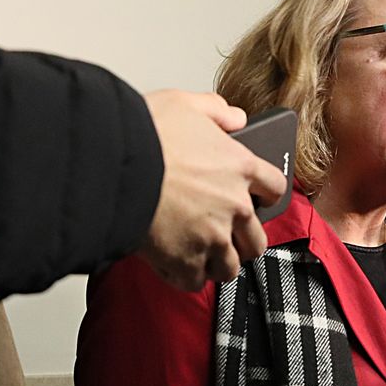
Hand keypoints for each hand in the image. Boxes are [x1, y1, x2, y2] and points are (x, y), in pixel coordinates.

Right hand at [137, 91, 280, 289]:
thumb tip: (236, 118)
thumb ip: (215, 110)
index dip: (266, 195)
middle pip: (257, 239)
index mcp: (240, 167)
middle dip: (244, 241)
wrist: (111, 166)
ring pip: (230, 267)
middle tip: (228, 238)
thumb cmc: (143, 134)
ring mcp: (213, 238)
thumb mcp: (182, 103)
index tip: (258, 200)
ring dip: (217, 263)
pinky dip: (186, 276)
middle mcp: (234, 206)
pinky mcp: (187, 262)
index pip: (275, 188)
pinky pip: (195, 282)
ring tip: (200, 257)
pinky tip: (174, 265)